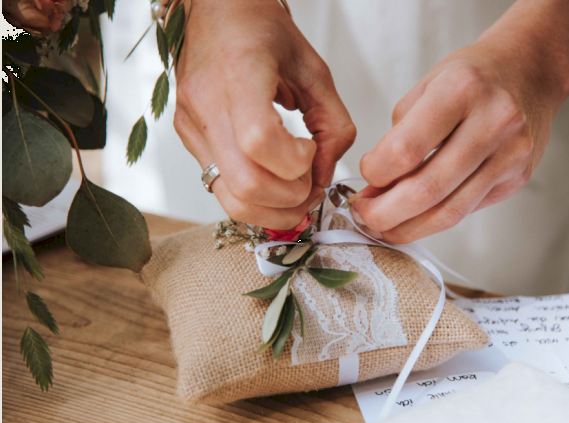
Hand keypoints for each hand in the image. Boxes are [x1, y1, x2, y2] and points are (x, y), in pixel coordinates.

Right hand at [174, 0, 355, 228]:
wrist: (211, 11)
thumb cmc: (262, 31)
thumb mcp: (314, 69)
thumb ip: (333, 125)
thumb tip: (323, 176)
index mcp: (240, 73)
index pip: (260, 141)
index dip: (296, 162)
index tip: (310, 149)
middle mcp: (207, 104)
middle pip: (247, 185)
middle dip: (291, 199)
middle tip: (310, 184)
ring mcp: (191, 126)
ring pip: (230, 199)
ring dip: (273, 210)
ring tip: (295, 190)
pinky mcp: (188, 140)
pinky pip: (220, 189)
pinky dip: (254, 200)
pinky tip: (273, 182)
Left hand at [351, 0, 568, 242]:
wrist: (530, 71)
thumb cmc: (472, 77)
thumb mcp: (426, 87)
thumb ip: (399, 134)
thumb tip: (376, 186)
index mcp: (462, 90)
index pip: (406, 149)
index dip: (376, 172)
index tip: (366, 174)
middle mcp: (493, 122)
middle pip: (428, 189)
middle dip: (385, 213)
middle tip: (365, 214)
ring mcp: (510, 154)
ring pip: (449, 212)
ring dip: (408, 227)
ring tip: (384, 225)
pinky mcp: (517, 179)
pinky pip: (467, 210)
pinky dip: (434, 220)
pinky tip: (415, 217)